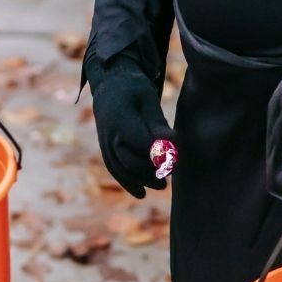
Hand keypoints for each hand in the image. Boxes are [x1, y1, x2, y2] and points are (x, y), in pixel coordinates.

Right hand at [88, 54, 173, 198]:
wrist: (109, 88)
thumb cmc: (134, 92)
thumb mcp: (148, 100)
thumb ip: (158, 123)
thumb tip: (171, 143)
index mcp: (120, 119)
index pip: (141, 143)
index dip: (160, 152)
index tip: (176, 153)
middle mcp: (109, 135)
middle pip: (130, 161)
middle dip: (152, 169)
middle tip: (172, 170)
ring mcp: (105, 145)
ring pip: (122, 170)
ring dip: (142, 180)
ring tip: (162, 185)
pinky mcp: (107, 152)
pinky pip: (116, 171)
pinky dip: (128, 183)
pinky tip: (142, 193)